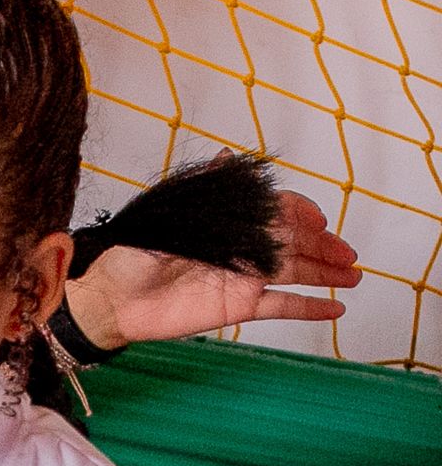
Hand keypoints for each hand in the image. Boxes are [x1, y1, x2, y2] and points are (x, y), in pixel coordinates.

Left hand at [68, 187, 361, 350]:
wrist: (111, 296)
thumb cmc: (131, 251)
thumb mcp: (169, 213)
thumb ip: (206, 192)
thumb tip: (228, 157)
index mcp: (230, 223)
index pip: (277, 214)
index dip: (302, 214)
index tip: (319, 219)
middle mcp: (242, 250)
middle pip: (295, 246)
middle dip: (324, 247)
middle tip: (348, 253)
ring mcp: (243, 280)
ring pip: (295, 275)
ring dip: (326, 274)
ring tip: (354, 276)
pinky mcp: (237, 308)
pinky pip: (280, 307)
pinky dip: (308, 308)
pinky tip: (336, 308)